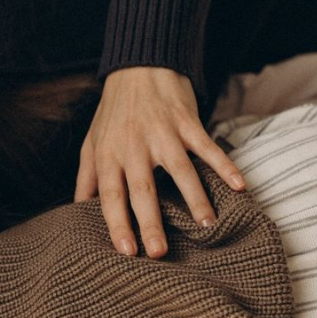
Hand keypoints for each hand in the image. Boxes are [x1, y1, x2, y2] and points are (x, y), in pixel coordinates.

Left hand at [75, 67, 244, 257]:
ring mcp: (162, 133)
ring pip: (180, 171)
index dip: (117, 223)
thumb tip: (78, 211)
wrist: (139, 66)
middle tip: (160, 252)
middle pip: (143, 189)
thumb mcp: (91, 142)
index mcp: (108, 154)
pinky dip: (224, 165)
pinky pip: (207, 146)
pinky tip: (239, 185)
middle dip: (151, 222)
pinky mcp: (187, 122)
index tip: (127, 251)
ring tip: (205, 226)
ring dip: (194, 198)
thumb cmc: (113, 111)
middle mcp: (134, 146)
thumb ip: (86, 178)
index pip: (111, 195)